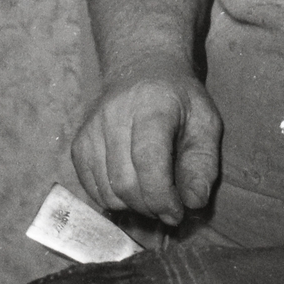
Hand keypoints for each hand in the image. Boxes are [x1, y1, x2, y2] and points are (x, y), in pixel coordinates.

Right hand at [71, 74, 221, 226]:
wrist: (143, 70)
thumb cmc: (180, 101)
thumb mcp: (206, 123)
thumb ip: (204, 164)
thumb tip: (194, 203)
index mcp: (151, 105)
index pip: (148, 161)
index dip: (162, 197)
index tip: (177, 213)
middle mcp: (114, 115)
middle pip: (125, 182)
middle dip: (150, 207)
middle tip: (168, 210)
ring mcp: (91, 129)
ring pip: (106, 191)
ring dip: (132, 207)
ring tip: (151, 197)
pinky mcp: (78, 143)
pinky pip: (91, 188)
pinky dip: (113, 199)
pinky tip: (132, 189)